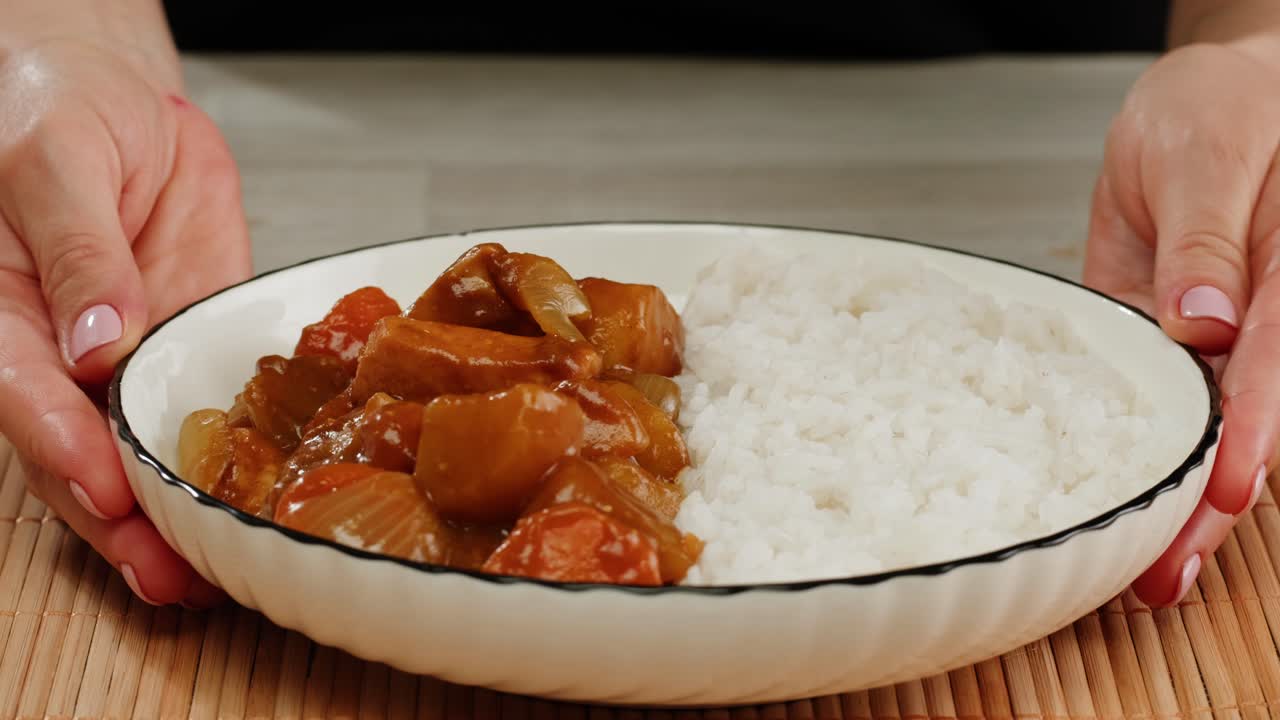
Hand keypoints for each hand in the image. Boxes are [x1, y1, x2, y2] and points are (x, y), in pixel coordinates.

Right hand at [0, 40, 249, 605]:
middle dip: (118, 520)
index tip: (104, 490)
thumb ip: (75, 248)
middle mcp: (58, 352)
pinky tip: (244, 506)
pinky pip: (200, 413)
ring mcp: (126, 358)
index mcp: (3, 312)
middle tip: (166, 572)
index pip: (22, 394)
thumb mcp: (56, 159)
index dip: (61, 448)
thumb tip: (93, 339)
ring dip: (165, 517)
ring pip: (135, 453)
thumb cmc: (57, 110)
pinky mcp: (185, 350)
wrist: (118, 99)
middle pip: (75, 452)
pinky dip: (218, 465)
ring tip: (203, 575)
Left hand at [1084, 36, 1279, 606]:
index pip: (1274, 363)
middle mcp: (1258, 322)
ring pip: (1203, 430)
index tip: (1225, 494)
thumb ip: (1208, 239)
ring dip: (1176, 503)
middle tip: (1168, 575)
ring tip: (1146, 576)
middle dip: (1210, 505)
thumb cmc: (1215, 112)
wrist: (1197, 102)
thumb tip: (1207, 322)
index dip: (1250, 433)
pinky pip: (1156, 404)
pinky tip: (1119, 509)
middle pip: (1247, 423)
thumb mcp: (1207, 155)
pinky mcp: (1161, 339)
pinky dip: (1138, 457)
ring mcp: (1212, 339)